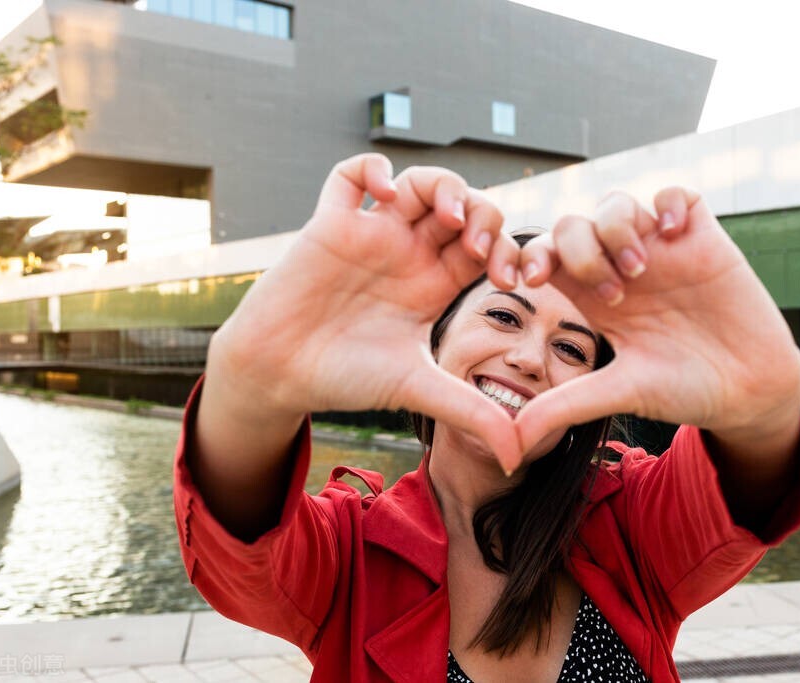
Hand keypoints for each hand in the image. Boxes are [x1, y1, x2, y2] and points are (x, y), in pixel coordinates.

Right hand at [213, 153, 522, 465]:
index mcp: (433, 285)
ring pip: (418, 183)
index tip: (509, 279)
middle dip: (483, 214)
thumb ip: (470, 413)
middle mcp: (407, 254)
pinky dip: (373, 168)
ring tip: (447, 214)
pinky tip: (386, 192)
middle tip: (478, 246)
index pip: (486, 246)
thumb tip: (520, 456)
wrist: (279, 375)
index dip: (509, 250)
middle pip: (461, 207)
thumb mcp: (417, 389)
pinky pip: (350, 174)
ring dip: (443, 185)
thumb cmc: (345, 379)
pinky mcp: (330, 223)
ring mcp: (370, 235)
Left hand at [514, 188, 799, 456]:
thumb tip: (510, 444)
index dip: (525, 257)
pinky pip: (675, 193)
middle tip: (610, 297)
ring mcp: (661, 250)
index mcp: (592, 297)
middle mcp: (621, 267)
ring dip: (616, 231)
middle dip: (577, 250)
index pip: (544, 256)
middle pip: (572, 223)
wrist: (748, 390)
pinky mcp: (703, 239)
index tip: (525, 282)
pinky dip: (666, 204)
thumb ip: (564, 407)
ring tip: (639, 273)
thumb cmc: (683, 390)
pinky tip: (674, 236)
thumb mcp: (618, 393)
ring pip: (616, 204)